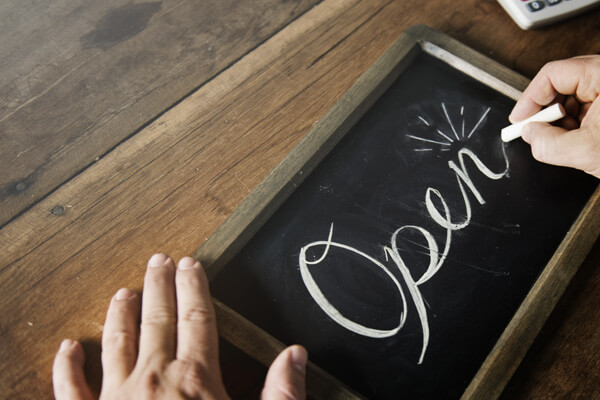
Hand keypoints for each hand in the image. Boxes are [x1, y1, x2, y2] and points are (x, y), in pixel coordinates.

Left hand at [52, 254, 307, 398]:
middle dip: (159, 286)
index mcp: (195, 379)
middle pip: (158, 320)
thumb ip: (281, 393)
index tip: (190, 265)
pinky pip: (71, 389)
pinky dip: (67, 366)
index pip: (197, 318)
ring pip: (116, 341)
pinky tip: (67, 346)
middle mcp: (154, 378)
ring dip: (119, 313)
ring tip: (124, 290)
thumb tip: (295, 355)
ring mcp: (116, 398)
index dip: (194, 287)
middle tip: (157, 261)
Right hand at [509, 55, 599, 177]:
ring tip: (565, 140)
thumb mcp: (588, 152)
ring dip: (561, 121)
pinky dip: (576, 124)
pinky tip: (577, 139)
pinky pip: (586, 106)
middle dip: (546, 112)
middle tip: (535, 131)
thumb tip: (529, 134)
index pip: (552, 74)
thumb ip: (549, 144)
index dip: (529, 99)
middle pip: (561, 84)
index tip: (519, 119)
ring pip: (573, 97)